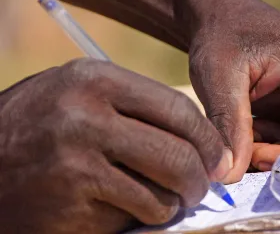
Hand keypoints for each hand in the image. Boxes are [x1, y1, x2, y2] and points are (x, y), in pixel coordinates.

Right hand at [0, 59, 228, 232]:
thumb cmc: (40, 125)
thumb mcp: (79, 94)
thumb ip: (135, 107)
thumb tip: (200, 141)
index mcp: (94, 80)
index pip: (178, 110)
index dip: (208, 139)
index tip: (219, 158)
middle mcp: (85, 119)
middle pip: (178, 156)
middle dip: (199, 179)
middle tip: (199, 187)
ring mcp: (76, 167)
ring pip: (161, 196)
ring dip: (170, 204)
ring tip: (161, 199)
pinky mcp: (70, 211)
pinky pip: (132, 220)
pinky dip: (139, 219)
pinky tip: (122, 208)